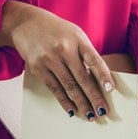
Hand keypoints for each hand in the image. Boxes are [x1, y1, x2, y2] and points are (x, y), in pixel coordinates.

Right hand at [0, 0, 114, 119]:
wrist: (26, 23)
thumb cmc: (58, 32)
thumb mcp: (76, 35)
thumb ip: (87, 54)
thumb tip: (101, 80)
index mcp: (78, 39)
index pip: (94, 60)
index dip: (103, 76)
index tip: (111, 90)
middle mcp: (64, 49)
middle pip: (82, 77)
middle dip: (94, 97)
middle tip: (103, 111)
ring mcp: (49, 59)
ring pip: (69, 86)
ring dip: (81, 103)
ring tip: (91, 115)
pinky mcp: (37, 67)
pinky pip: (54, 88)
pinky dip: (64, 101)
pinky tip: (73, 111)